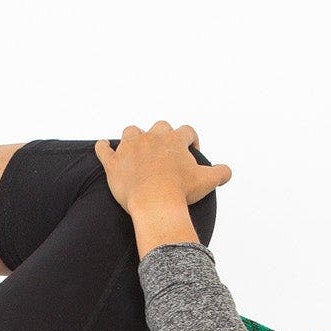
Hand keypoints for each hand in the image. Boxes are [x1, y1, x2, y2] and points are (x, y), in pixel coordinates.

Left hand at [92, 121, 230, 214]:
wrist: (154, 203)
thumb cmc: (181, 191)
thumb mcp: (207, 181)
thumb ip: (221, 173)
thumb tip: (227, 171)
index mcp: (174, 140)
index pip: (187, 131)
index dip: (191, 140)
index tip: (191, 151)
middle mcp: (152, 138)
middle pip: (159, 127)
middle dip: (163, 136)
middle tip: (165, 152)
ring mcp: (130, 148)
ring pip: (131, 132)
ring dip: (134, 138)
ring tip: (137, 148)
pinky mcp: (113, 163)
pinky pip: (104, 150)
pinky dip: (103, 148)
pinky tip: (103, 146)